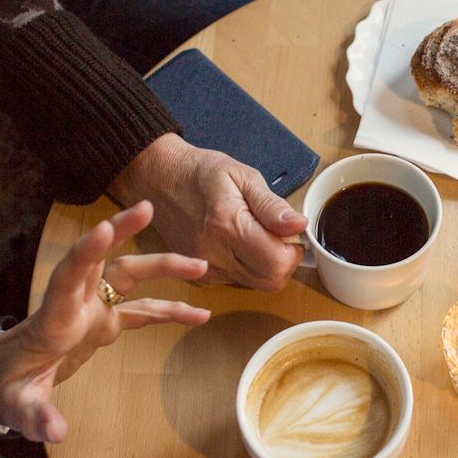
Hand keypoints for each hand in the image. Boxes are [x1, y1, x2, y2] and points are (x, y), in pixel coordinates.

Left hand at [0, 202, 209, 440]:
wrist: (7, 378)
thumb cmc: (8, 387)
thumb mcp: (16, 406)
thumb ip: (35, 416)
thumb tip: (56, 432)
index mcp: (54, 318)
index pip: (68, 277)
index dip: (86, 252)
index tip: (106, 226)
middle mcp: (76, 304)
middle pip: (103, 260)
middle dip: (124, 232)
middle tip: (149, 209)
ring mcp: (93, 310)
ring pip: (129, 277)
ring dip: (162, 266)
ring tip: (201, 265)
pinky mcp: (105, 324)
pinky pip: (143, 311)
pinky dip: (171, 310)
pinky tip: (200, 314)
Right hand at [111, 132, 306, 290]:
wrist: (158, 179)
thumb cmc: (201, 172)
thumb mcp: (242, 176)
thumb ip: (271, 206)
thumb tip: (299, 225)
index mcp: (228, 226)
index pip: (277, 263)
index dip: (293, 251)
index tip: (290, 234)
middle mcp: (214, 255)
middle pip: (270, 281)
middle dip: (284, 261)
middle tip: (276, 235)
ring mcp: (203, 269)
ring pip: (256, 285)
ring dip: (266, 266)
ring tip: (255, 236)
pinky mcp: (199, 277)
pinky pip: (237, 283)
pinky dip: (247, 268)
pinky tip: (237, 244)